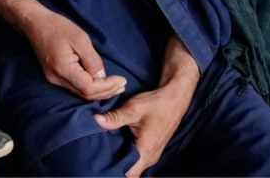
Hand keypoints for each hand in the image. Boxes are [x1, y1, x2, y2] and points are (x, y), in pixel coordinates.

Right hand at [22, 8, 125, 99]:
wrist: (35, 24)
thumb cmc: (57, 27)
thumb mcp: (80, 39)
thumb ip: (93, 60)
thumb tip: (103, 77)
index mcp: (63, 68)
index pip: (89, 88)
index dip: (107, 87)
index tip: (121, 79)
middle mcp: (57, 79)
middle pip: (85, 95)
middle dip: (106, 92)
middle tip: (123, 85)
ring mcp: (54, 79)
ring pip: (80, 94)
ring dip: (100, 92)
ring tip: (117, 86)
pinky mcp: (54, 77)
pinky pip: (75, 88)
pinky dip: (90, 88)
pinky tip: (100, 84)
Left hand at [92, 36, 198, 177]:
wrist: (174, 99)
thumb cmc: (156, 104)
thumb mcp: (133, 108)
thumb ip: (114, 117)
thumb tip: (95, 120)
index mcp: (146, 150)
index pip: (130, 173)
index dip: (114, 170)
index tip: (100, 163)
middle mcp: (151, 156)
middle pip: (130, 170)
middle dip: (114, 164)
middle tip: (98, 153)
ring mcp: (152, 154)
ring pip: (134, 164)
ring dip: (121, 158)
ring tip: (104, 148)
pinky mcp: (151, 148)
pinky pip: (137, 157)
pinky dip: (126, 153)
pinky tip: (115, 144)